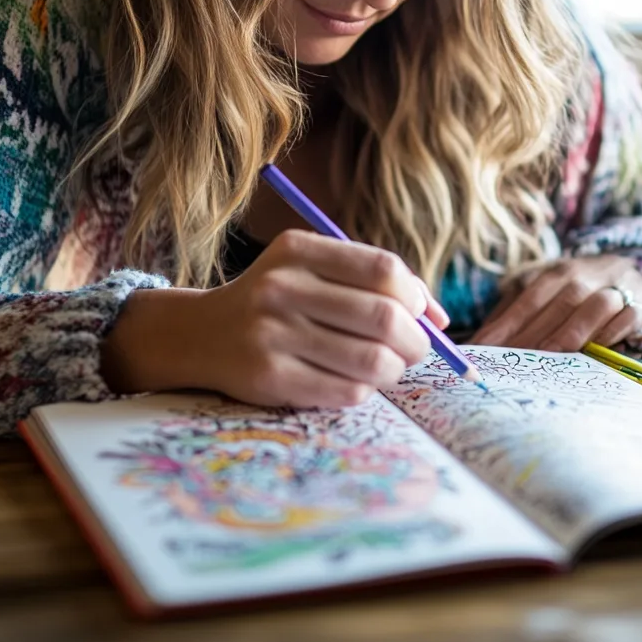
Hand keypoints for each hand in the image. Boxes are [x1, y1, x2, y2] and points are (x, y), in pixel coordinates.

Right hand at [102, 229, 448, 407]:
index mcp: (299, 250)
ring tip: (389, 368)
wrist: (202, 334)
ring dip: (395, 370)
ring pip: (371, 359)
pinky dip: (366, 390)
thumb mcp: (314, 271)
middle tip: (416, 349)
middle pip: (384, 316)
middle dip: (416, 340)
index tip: (422, 314)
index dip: (417, 296)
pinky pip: (346, 391)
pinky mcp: (268, 377)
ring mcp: (272, 333)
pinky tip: (356, 383)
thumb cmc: (280, 300)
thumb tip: (440, 319)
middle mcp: (282, 287)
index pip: (383, 270)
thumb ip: (374, 283)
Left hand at [471, 254, 641, 351]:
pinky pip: (629, 315)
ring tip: (549, 356)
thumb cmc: (578, 293)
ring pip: (594, 304)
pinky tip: (596, 349)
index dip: (505, 325)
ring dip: (571, 331)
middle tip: (513, 362)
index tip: (483, 350)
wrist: (631, 272)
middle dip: (535, 334)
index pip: (527, 298)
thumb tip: (478, 343)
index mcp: (556, 272)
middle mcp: (585, 275)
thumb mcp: (546, 293)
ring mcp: (615, 287)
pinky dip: (613, 331)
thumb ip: (514, 314)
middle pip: (558, 302)